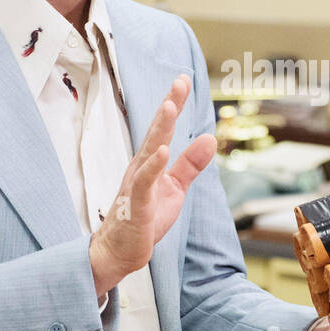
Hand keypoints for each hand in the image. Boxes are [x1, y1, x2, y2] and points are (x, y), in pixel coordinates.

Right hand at [89, 74, 216, 296]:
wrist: (120, 251)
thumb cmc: (145, 217)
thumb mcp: (174, 188)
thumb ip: (190, 164)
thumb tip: (209, 137)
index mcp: (150, 162)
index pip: (164, 129)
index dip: (174, 104)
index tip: (184, 79)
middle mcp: (141, 167)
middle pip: (156, 132)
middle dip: (168, 106)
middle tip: (179, 81)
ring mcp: (136, 185)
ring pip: (148, 151)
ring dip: (159, 128)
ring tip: (169, 106)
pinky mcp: (136, 206)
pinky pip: (143, 183)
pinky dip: (152, 167)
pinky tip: (162, 152)